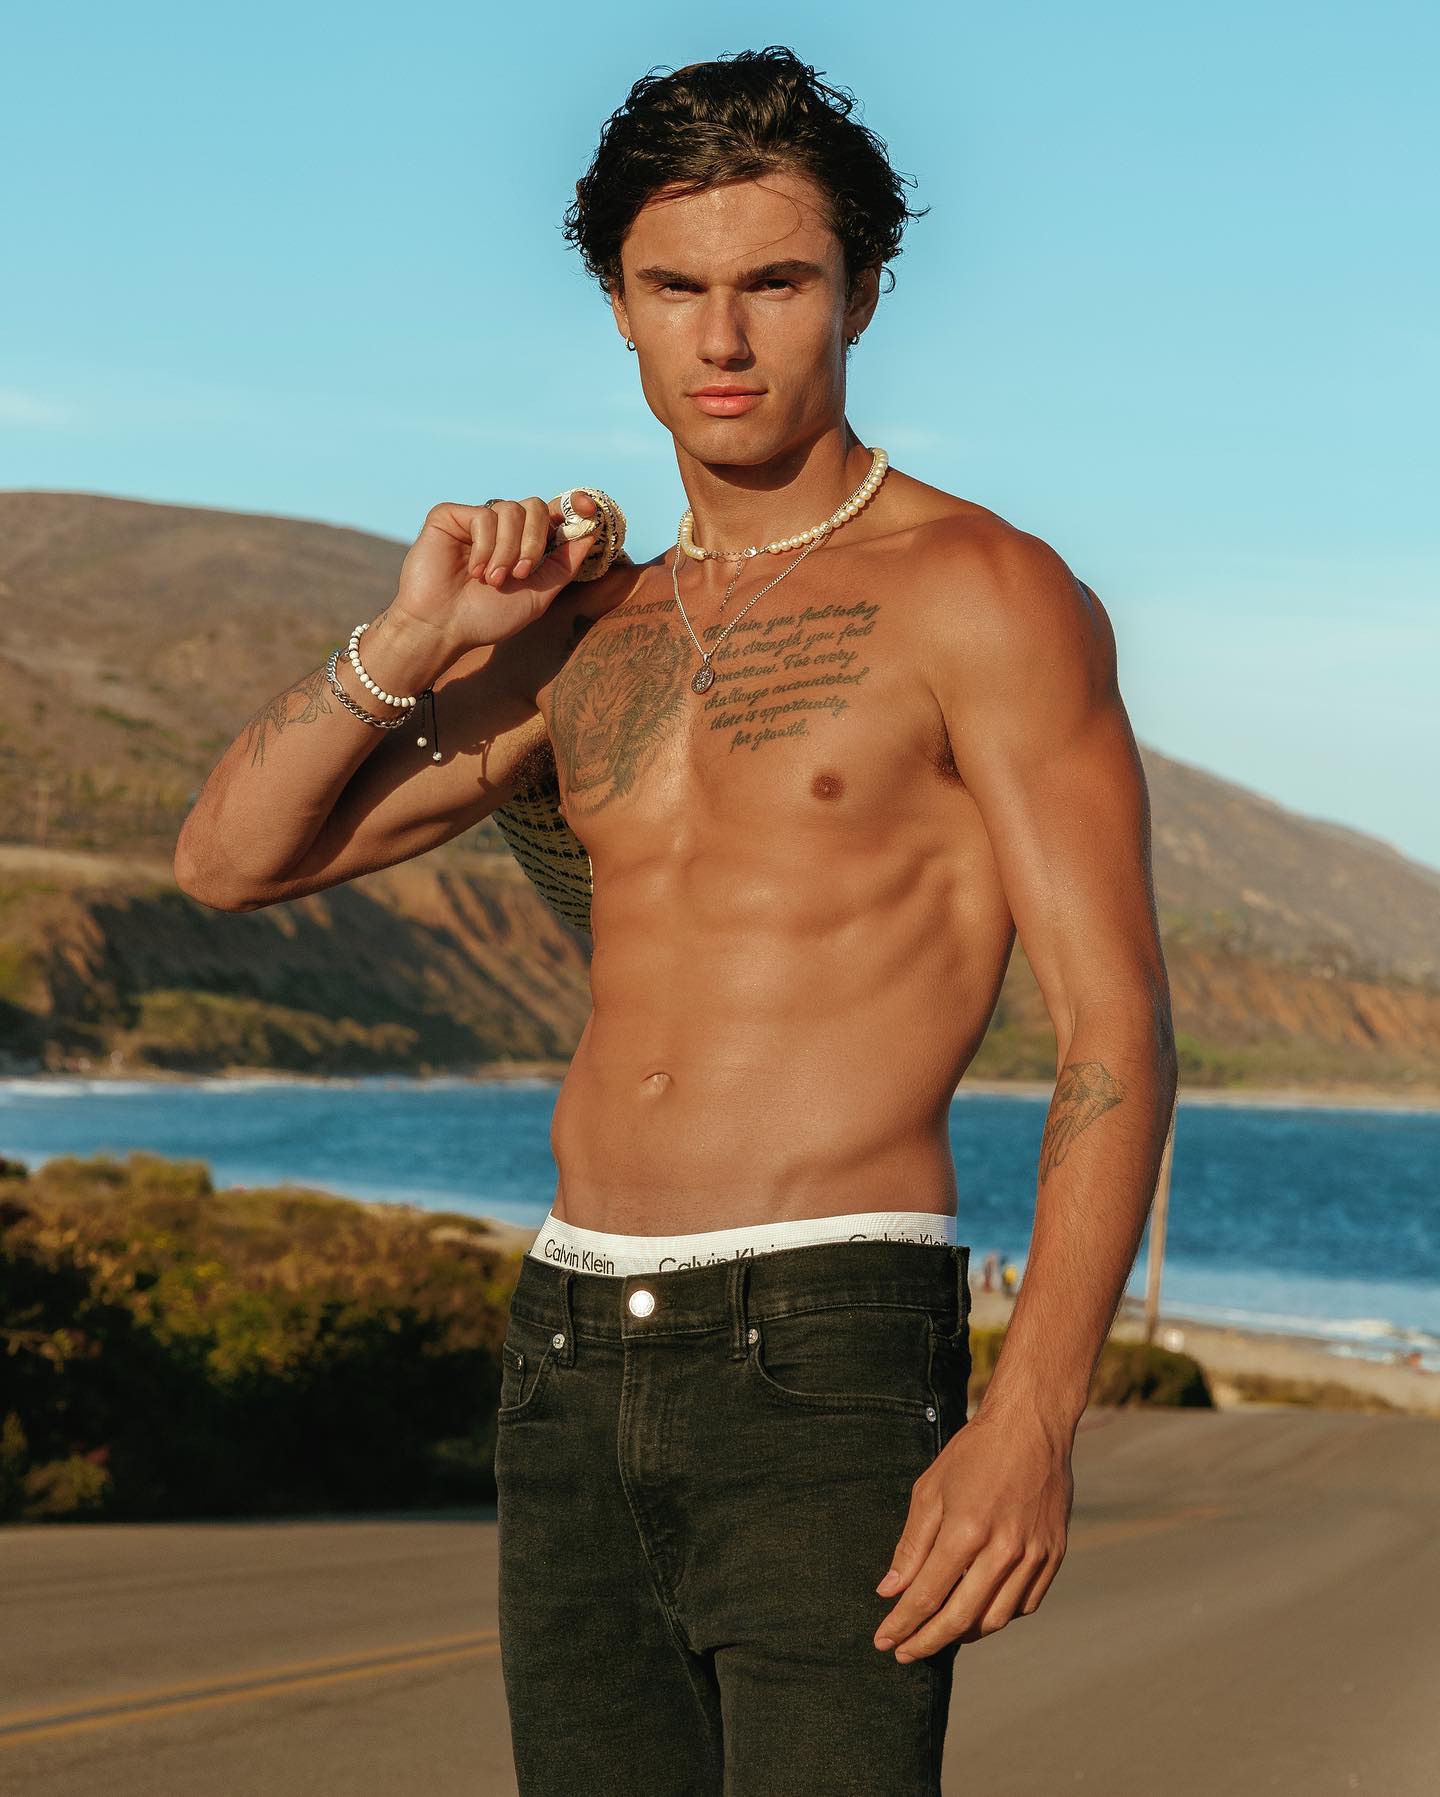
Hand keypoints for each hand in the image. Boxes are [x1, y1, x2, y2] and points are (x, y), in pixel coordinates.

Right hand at [391, 491, 602, 649]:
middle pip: (536, 507)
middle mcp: (502, 528)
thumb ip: (564, 565)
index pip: (553, 514)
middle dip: (534, 542)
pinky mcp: (450, 516)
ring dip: (507, 551)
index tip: (591, 509)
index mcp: (525, 543)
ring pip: (510, 511)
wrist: (443, 628)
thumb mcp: (538, 595)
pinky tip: (473, 571)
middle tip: (521, 575)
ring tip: (492, 580)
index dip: (574, 505)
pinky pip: (483, 516)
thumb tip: (591, 534)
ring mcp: (476, 520)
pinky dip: (484, 548)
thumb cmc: (487, 617)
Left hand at [871, 1410, 1073, 1659]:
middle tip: (904, 1652)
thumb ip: (911, 1545)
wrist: (1031, 1426)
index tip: (883, 1640)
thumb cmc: (974, 1453)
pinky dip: (999, 1615)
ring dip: (963, 1634)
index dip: (902, 1623)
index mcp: (967, 1531)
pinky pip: (1026, 1603)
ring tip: (938, 1635)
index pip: (928, 1595)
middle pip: (961, 1618)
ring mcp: (1034, 1555)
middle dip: (927, 1641)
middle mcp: (1004, 1550)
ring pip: (996, 1618)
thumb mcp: (930, 1490)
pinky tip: (979, 1612)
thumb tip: (890, 1590)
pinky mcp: (1054, 1555)